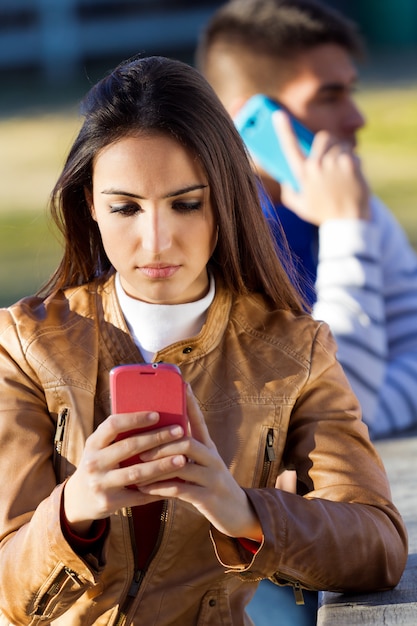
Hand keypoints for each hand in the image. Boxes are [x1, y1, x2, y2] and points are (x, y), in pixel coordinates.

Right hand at [63, 409, 186, 535]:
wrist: (79, 499)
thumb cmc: (99, 464)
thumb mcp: (100, 448)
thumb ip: (119, 436)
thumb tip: (155, 417)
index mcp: (93, 443)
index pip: (113, 425)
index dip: (135, 419)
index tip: (157, 415)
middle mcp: (94, 462)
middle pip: (129, 446)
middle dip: (157, 438)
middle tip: (180, 431)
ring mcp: (100, 484)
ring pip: (137, 473)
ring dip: (162, 465)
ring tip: (182, 458)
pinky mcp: (109, 502)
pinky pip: (139, 495)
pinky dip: (159, 489)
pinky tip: (176, 483)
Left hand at [138, 385, 262, 540]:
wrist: (238, 513)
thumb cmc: (212, 485)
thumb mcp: (204, 464)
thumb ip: (186, 451)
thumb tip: (160, 436)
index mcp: (209, 448)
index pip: (200, 421)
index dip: (191, 403)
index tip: (182, 385)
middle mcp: (212, 459)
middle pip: (188, 442)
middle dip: (162, 443)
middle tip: (140, 447)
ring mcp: (212, 478)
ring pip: (183, 466)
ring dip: (158, 466)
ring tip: (139, 467)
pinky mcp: (208, 498)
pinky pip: (181, 490)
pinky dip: (161, 488)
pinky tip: (145, 489)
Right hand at [272, 110, 370, 224]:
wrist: (349, 222)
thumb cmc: (324, 215)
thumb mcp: (300, 208)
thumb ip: (289, 193)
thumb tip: (285, 181)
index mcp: (302, 174)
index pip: (290, 147)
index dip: (283, 130)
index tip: (279, 114)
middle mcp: (316, 166)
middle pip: (323, 138)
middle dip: (329, 144)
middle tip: (332, 158)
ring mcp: (333, 163)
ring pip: (340, 145)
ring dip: (342, 155)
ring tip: (342, 175)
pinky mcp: (350, 163)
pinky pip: (351, 153)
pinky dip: (353, 162)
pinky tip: (352, 178)